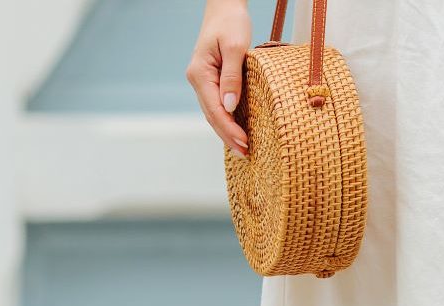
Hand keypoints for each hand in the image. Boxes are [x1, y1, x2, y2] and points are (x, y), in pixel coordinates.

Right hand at [186, 0, 250, 156]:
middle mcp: (197, 79)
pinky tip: (237, 129)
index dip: (229, 129)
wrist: (224, 7)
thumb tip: (229, 107)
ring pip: (213, 112)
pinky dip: (227, 119)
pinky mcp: (211, 79)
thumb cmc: (230, 23)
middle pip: (212, 116)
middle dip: (228, 136)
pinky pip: (217, 104)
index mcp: (199, 74)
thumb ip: (232, 78)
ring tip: (243, 148)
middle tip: (246, 154)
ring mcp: (202, 80)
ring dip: (227, 131)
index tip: (245, 143)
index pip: (215, 110)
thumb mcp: (235, 47)